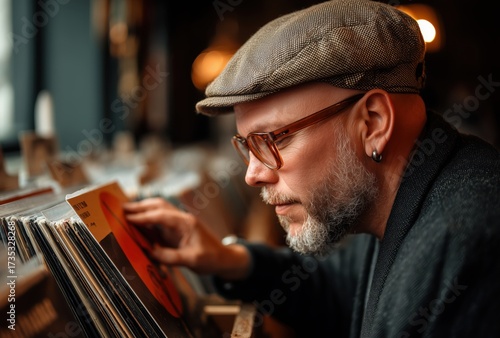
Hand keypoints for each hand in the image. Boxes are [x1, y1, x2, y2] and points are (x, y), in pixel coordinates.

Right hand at [123, 197, 250, 278]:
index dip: (144, 216)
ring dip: (144, 209)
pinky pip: (160, 221)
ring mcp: (179, 223)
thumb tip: (150, 252)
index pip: (161, 216)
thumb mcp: (192, 261)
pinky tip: (137, 222)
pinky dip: (148, 219)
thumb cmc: (210, 259)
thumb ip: (171, 257)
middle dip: (141, 206)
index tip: (128, 218)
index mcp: (186, 223)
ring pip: (159, 210)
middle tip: (122, 208)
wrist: (223, 258)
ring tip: (126, 211)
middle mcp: (182, 219)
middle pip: (159, 205)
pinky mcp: (177, 230)